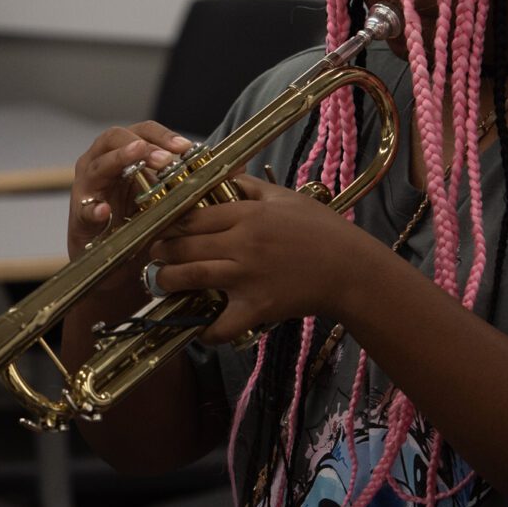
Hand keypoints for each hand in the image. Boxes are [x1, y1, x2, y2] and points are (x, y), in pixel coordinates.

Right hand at [67, 121, 192, 264]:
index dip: (164, 135)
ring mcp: (87, 188)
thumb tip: (237, 169)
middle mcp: (101, 164)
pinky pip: (85, 210)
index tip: (186, 148)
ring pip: (98, 164)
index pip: (143, 131)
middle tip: (166, 159)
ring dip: (120, 159)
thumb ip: (193, 183)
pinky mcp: (79, 218)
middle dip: (143, 144)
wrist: (115, 266)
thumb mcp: (169, 200)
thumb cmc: (140, 225)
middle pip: (115, 137)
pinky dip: (94, 210)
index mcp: (124, 155)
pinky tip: (105, 211)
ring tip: (138, 157)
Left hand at [145, 175, 376, 343]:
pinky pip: (221, 324)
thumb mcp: (285, 197)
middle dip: (161, 253)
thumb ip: (250, 187)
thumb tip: (225, 176)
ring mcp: (247, 277)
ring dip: (168, 282)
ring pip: (191, 278)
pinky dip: (206, 330)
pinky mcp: (257, 307)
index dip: (168, 224)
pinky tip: (199, 328)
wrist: (350, 268)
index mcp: (247, 214)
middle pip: (183, 246)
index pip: (191, 217)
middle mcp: (242, 243)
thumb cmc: (321, 229)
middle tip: (156, 256)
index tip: (160, 229)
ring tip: (163, 283)